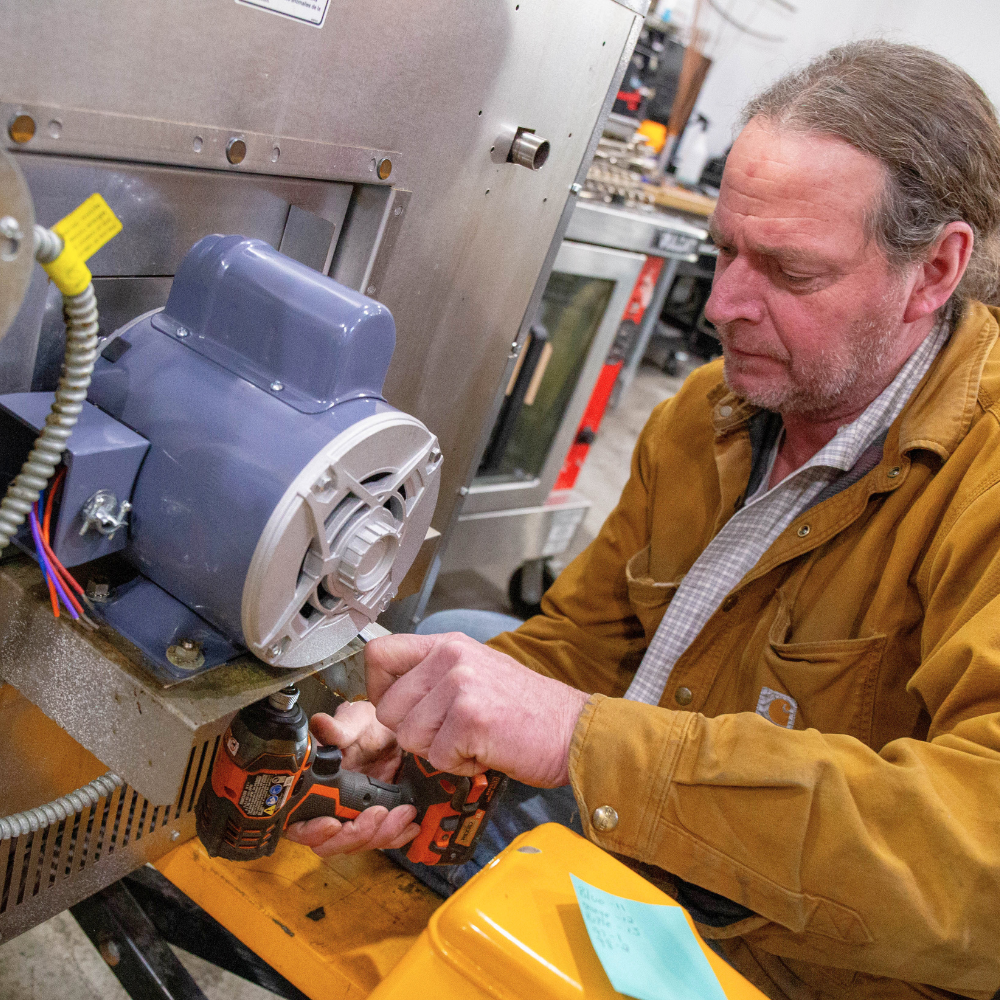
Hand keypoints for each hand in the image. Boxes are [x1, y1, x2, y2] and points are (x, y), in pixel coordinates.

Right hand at [284, 700, 418, 855]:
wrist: (390, 732)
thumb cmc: (363, 726)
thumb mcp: (353, 722)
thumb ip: (338, 728)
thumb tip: (321, 723)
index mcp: (311, 788)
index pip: (298, 824)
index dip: (312, 831)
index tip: (332, 824)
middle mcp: (326, 808)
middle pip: (330, 843)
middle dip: (354, 835)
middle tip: (377, 814)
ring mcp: (351, 817)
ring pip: (358, 844)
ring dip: (380, 835)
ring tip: (402, 812)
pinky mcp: (374, 821)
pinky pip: (380, 840)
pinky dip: (395, 837)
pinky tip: (410, 825)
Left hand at [366, 631, 589, 786]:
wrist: (573, 730)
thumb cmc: (526, 711)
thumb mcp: (476, 673)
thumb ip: (434, 676)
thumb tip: (387, 697)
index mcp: (448, 644)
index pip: (380, 654)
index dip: (377, 690)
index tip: (400, 710)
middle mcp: (451, 657)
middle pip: (387, 707)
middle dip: (413, 732)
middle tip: (451, 733)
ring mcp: (460, 685)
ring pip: (408, 736)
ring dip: (438, 751)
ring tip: (472, 741)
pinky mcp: (470, 718)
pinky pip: (436, 757)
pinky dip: (459, 766)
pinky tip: (485, 752)